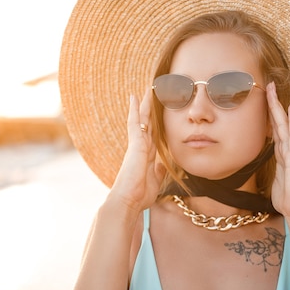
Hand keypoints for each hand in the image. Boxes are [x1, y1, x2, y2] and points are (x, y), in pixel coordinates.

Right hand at [107, 90, 164, 212]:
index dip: (154, 123)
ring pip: (140, 119)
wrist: (127, 201)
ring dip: (144, 104)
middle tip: (152, 93)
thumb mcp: (154, 181)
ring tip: (146, 89)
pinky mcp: (134, 144)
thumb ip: (158, 171)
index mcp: (145, 155)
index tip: (157, 112)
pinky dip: (134, 109)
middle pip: (146, 123)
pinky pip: (134, 122)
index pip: (152, 134)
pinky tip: (135, 97)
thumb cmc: (138, 195)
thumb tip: (162, 165)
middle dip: (149, 109)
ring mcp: (136, 144)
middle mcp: (140, 147)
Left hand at [266, 82, 289, 219]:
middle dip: (273, 103)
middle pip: (279, 122)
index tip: (264, 97)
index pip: (274, 128)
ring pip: (285, 125)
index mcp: (281, 154)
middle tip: (268, 84)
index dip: (269, 113)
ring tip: (275, 91)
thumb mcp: (274, 179)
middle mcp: (288, 150)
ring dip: (280, 107)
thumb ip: (271, 168)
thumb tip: (264, 164)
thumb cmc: (287, 198)